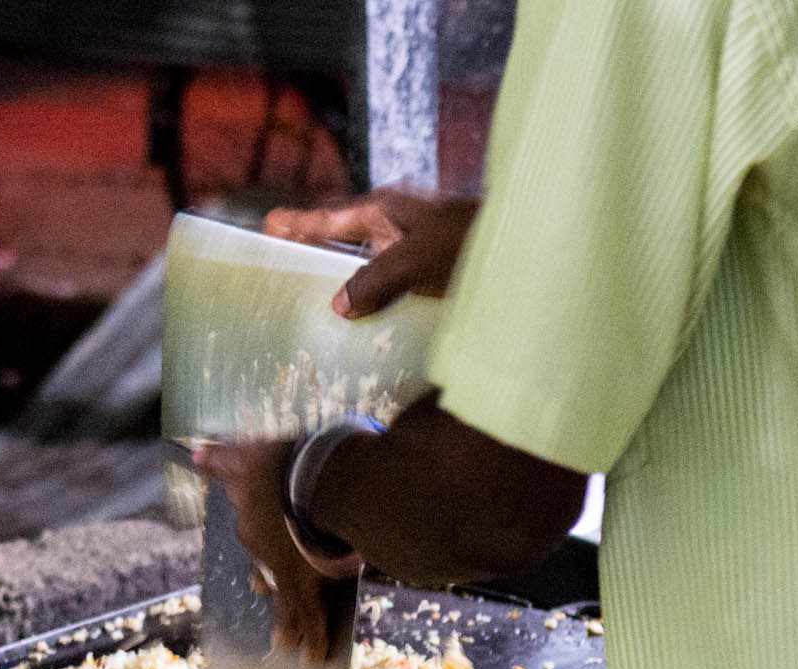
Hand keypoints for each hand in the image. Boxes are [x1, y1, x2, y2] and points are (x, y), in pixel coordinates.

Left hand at [193, 441, 339, 662]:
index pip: (253, 538)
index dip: (259, 550)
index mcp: (252, 524)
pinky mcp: (309, 587)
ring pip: (285, 606)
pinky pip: (311, 620)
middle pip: (267, 577)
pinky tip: (317, 659)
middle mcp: (263, 555)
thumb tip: (193, 454)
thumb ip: (222, 459)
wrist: (312, 481)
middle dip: (270, 589)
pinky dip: (315, 640)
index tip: (257, 571)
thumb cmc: (283, 465)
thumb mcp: (247, 455)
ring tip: (286, 650)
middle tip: (270, 606)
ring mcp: (286, 574)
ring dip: (288, 629)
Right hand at [265, 187, 479, 317]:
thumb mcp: (417, 258)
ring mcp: (412, 252)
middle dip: (313, 255)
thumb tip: (338, 306)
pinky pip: (389, 290)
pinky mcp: (429, 275)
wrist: (530, 250)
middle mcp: (394, 229)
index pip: (329, 220)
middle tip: (280, 269)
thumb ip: (375, 279)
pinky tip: (365, 326)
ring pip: (366, 270)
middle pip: (342, 243)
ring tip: (313, 305)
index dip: (298, 224)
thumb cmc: (473, 242)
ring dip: (343, 287)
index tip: (267, 226)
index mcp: (384, 212)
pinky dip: (372, 304)